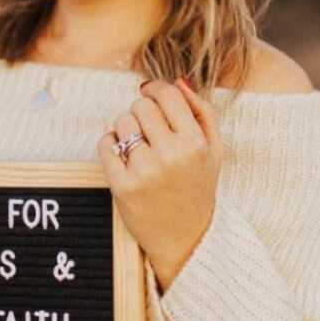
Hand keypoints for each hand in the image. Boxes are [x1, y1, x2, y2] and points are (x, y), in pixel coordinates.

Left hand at [97, 77, 228, 291]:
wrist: (185, 239)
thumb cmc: (198, 188)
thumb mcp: (214, 151)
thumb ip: (202, 112)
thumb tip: (177, 81)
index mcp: (195, 143)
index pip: (167, 95)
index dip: (154, 89)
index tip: (149, 93)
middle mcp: (171, 155)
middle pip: (141, 106)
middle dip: (140, 112)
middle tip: (146, 129)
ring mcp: (145, 171)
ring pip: (121, 123)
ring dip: (125, 129)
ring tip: (136, 146)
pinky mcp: (122, 186)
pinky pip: (105, 144)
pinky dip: (110, 145)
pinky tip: (123, 157)